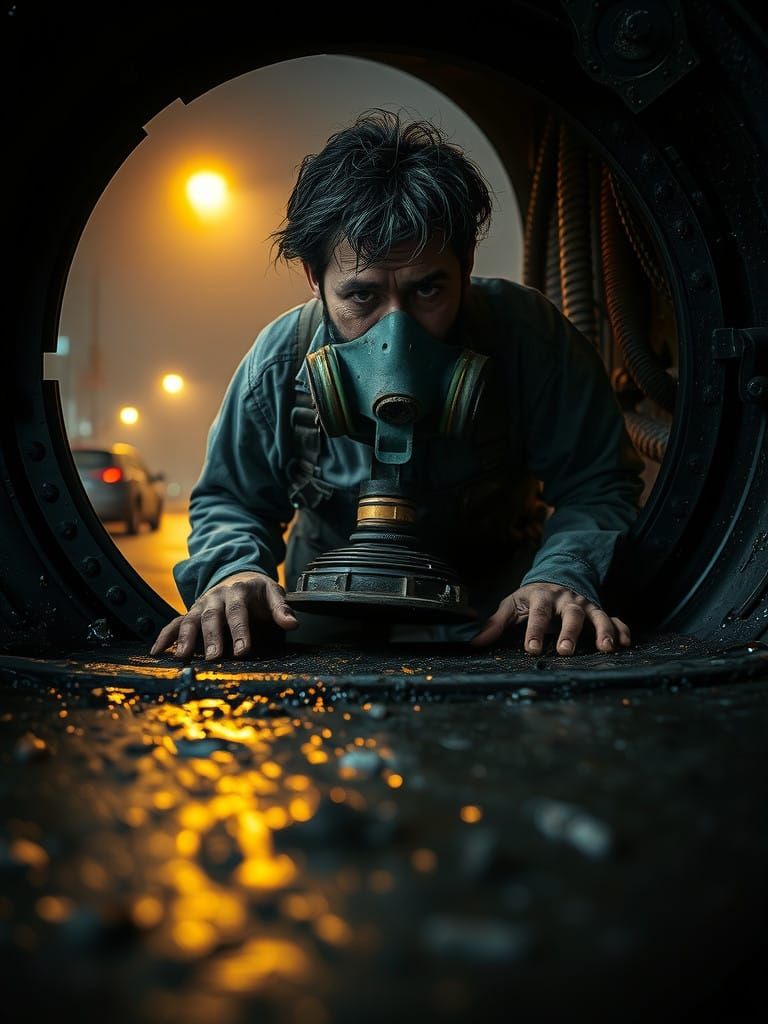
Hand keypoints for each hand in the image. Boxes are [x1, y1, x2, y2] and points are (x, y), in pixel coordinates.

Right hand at [150, 571, 298, 660]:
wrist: (237, 574)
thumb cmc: (256, 589)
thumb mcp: (272, 591)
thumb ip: (281, 608)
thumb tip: (292, 623)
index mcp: (238, 590)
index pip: (238, 611)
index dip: (240, 630)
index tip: (243, 650)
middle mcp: (216, 596)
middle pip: (212, 617)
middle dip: (212, 638)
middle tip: (213, 658)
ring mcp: (201, 604)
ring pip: (191, 620)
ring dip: (185, 638)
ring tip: (182, 657)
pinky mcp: (192, 612)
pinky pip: (175, 623)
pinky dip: (165, 636)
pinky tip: (156, 651)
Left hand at [469, 582, 630, 654]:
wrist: (556, 577)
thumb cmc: (531, 598)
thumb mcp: (512, 606)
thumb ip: (495, 624)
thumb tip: (475, 643)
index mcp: (542, 597)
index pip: (538, 613)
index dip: (534, 631)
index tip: (530, 649)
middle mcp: (566, 600)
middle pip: (570, 614)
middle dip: (569, 632)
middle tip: (565, 651)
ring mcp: (585, 604)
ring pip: (597, 615)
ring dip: (603, 631)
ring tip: (606, 648)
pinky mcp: (599, 610)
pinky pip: (614, 619)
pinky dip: (622, 630)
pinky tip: (625, 644)